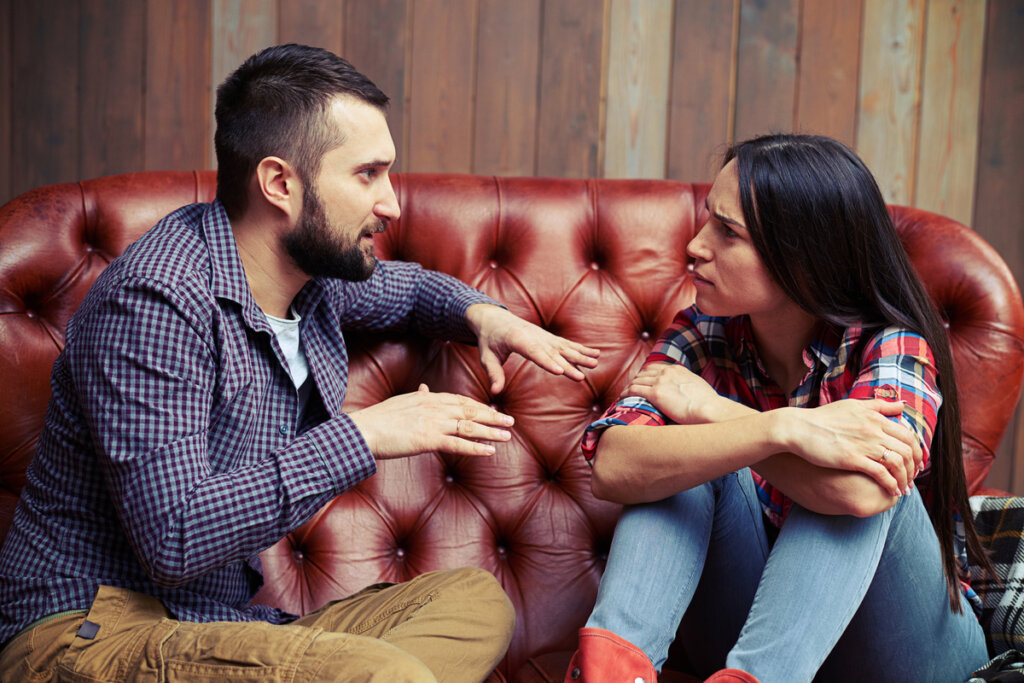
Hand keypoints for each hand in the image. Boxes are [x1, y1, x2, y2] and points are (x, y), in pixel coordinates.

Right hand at [348, 384, 513, 458]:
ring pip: (469, 426)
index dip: (478, 406)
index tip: (492, 410)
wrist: (363, 430)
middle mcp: (434, 407)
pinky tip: (489, 452)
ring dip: (490, 431)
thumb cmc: (378, 419)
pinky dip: (475, 448)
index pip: (460, 400)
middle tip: (510, 421)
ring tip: (507, 436)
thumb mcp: (401, 402)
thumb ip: (417, 397)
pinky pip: (457, 444)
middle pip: (470, 411)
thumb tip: (425, 389)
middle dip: (492, 416)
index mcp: (428, 397)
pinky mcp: (428, 440)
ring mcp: (432, 423)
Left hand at [466, 304, 599, 393]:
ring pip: (564, 347)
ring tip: (595, 363)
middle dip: (568, 365)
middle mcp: (534, 335)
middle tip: (581, 378)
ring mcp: (544, 335)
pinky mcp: (549, 337)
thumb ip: (493, 373)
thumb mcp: (486, 356)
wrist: (494, 318)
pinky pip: (566, 343)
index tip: (559, 371)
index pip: (534, 352)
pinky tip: (595, 354)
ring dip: (580, 355)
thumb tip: (495, 392)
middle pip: (553, 352)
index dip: (547, 362)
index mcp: (517, 339)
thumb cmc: (489, 339)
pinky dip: (581, 348)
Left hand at [623, 363, 723, 423]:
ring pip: (636, 381)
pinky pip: (634, 390)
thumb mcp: (698, 387)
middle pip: (643, 373)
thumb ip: (687, 386)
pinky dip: (625, 394)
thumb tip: (685, 393)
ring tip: (623, 396)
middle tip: (630, 390)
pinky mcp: (655, 393)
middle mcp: (667, 372)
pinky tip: (621, 399)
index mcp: (677, 369)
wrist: (710, 409)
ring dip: (628, 388)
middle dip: (635, 381)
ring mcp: (660, 381)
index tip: (642, 382)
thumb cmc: (708, 404)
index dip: (646, 375)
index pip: (655, 367)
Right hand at [775, 398, 922, 496]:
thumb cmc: (823, 417)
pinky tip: (892, 491)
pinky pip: (881, 474)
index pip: (908, 435)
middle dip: (915, 468)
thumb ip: (879, 406)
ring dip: (905, 479)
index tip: (916, 463)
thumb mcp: (853, 405)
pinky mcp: (853, 459)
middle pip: (907, 450)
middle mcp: (873, 430)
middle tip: (913, 478)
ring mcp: (864, 445)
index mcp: (874, 417)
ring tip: (905, 489)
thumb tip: (902, 405)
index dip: (917, 451)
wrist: (798, 428)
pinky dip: (891, 484)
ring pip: (898, 463)